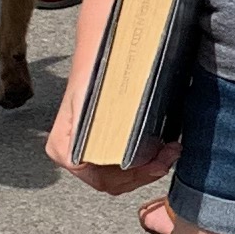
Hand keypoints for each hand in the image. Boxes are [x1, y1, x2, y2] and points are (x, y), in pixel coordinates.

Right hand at [45, 74, 175, 193]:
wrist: (101, 52)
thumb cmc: (94, 73)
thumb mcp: (88, 104)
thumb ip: (88, 134)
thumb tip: (96, 159)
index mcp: (65, 150)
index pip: (102, 180)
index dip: (132, 177)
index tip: (156, 164)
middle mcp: (73, 154)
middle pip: (115, 181)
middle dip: (146, 171)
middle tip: (168, 156)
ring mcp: (88, 150)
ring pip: (123, 174)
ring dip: (149, 165)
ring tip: (169, 150)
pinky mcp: (103, 144)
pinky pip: (125, 161)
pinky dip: (146, 157)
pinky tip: (161, 146)